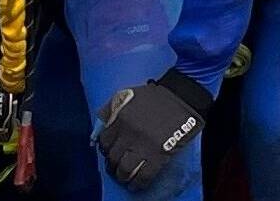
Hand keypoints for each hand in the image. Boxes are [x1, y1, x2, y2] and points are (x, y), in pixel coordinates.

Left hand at [96, 69, 212, 189]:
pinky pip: (144, 175)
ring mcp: (144, 145)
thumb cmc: (154, 96)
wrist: (182, 96)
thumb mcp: (126, 96)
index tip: (109, 153)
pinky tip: (137, 184)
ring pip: (125, 170)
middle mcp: (129, 133)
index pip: (104, 142)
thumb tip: (98, 132)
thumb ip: (110, 111)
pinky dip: (138, 183)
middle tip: (116, 168)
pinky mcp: (159, 154)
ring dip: (123, 177)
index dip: (105, 150)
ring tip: (125, 178)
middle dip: (112, 166)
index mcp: (120, 118)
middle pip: (113, 158)